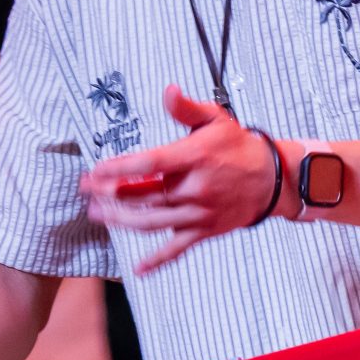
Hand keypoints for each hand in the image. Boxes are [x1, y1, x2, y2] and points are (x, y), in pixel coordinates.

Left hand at [77, 84, 279, 273]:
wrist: (273, 179)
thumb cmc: (239, 146)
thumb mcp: (215, 119)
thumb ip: (187, 108)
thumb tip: (168, 91)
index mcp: (194, 158)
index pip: (149, 163)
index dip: (119, 167)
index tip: (96, 169)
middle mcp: (195, 188)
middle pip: (144, 194)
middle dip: (111, 193)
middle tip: (87, 190)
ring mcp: (199, 212)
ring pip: (153, 221)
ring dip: (122, 220)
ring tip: (99, 214)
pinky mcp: (205, 230)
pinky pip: (178, 248)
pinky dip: (158, 260)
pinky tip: (138, 268)